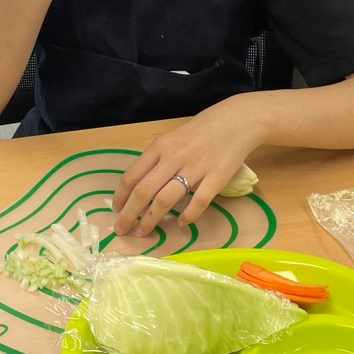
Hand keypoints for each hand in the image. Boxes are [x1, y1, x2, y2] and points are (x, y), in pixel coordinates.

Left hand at [112, 99, 263, 236]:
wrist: (237, 120)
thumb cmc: (202, 130)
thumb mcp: (172, 138)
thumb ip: (156, 159)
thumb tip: (138, 185)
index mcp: (160, 146)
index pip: (132, 176)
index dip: (121, 197)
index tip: (116, 210)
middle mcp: (174, 157)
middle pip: (143, 191)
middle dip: (129, 215)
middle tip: (123, 230)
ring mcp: (196, 168)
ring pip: (165, 200)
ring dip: (151, 220)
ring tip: (144, 232)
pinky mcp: (216, 178)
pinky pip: (198, 202)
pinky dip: (187, 216)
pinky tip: (181, 223)